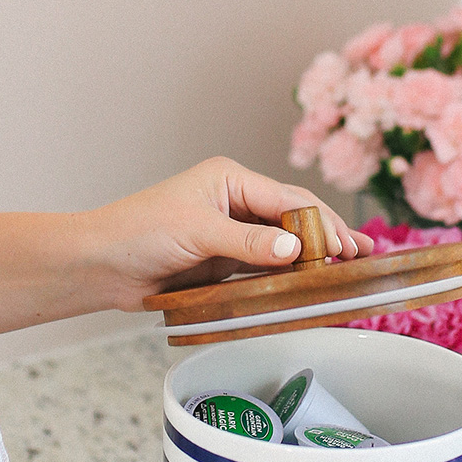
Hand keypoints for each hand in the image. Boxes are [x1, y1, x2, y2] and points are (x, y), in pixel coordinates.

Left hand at [84, 156, 371, 308]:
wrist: (100, 265)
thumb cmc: (137, 233)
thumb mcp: (197, 232)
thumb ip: (248, 242)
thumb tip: (296, 248)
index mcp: (229, 179)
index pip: (289, 200)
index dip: (322, 223)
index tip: (346, 246)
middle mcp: (234, 201)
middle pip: (293, 218)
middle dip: (327, 235)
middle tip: (360, 256)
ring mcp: (230, 232)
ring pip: (283, 243)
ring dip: (313, 255)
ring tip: (348, 268)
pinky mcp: (224, 261)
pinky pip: (265, 267)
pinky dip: (289, 274)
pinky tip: (310, 283)